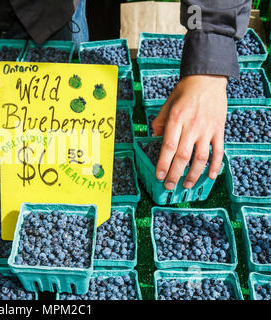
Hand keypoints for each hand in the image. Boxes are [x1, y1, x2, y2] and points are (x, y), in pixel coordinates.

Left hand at [151, 74, 226, 189]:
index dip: (163, 164)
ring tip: (186, 185)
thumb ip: (159, 122)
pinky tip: (210, 176)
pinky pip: (218, 151)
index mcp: (176, 120)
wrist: (207, 79)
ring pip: (201, 158)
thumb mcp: (167, 105)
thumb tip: (154, 138)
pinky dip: (215, 165)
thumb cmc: (184, 92)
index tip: (159, 176)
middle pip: (182, 156)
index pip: (168, 147)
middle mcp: (192, 126)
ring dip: (193, 174)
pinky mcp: (219, 130)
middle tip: (169, 186)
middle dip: (175, 174)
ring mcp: (207, 129)